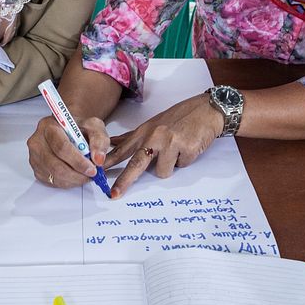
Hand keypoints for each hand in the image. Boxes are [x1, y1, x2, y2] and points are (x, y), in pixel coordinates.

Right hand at [27, 115, 109, 187]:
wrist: (69, 130)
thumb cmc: (78, 128)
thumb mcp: (94, 126)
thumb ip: (99, 140)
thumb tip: (98, 159)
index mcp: (49, 126)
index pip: (61, 147)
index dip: (78, 161)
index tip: (92, 168)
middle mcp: (38, 141)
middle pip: (56, 165)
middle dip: (78, 174)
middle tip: (92, 174)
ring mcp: (35, 157)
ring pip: (55, 176)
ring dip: (75, 179)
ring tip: (86, 174)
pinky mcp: (37, 169)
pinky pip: (53, 182)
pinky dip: (69, 182)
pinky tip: (76, 174)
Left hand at [105, 94, 222, 198]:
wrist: (206, 110)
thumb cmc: (180, 116)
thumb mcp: (154, 123)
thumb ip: (134, 136)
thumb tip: (115, 142)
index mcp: (144, 132)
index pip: (122, 149)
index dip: (109, 162)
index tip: (97, 173)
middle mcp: (154, 137)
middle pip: (136, 164)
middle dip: (124, 181)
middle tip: (114, 194)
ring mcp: (170, 142)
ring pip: (162, 172)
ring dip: (170, 166)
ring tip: (177, 150)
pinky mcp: (185, 148)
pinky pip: (181, 166)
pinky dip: (185, 161)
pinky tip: (189, 147)